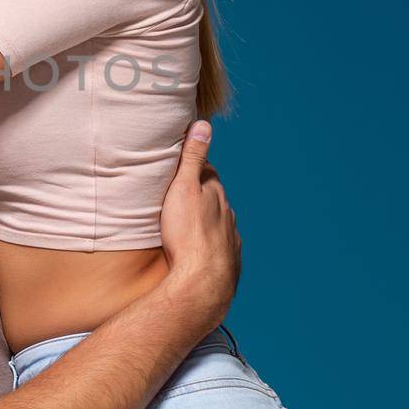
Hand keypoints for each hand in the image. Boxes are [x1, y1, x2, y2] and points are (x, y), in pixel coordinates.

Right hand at [156, 120, 240, 328]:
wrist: (202, 284)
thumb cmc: (188, 234)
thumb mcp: (184, 189)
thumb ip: (192, 158)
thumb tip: (203, 124)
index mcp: (216, 194)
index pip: (207, 172)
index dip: (194, 168)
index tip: (180, 165)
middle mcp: (228, 214)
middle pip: (214, 198)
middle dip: (201, 195)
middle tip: (179, 195)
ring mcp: (230, 239)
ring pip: (219, 223)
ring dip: (206, 221)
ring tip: (186, 225)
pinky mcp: (229, 262)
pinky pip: (220, 248)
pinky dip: (210, 244)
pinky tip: (199, 250)